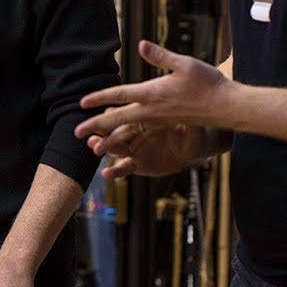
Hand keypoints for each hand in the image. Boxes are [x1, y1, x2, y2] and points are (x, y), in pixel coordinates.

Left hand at [76, 40, 228, 136]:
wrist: (226, 107)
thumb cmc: (207, 83)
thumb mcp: (184, 64)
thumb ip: (160, 55)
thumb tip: (140, 44)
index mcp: (153, 93)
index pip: (119, 95)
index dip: (99, 98)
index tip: (81, 102)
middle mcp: (152, 110)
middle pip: (117, 118)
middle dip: (95, 125)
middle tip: (75, 132)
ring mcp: (158, 120)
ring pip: (127, 127)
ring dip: (108, 133)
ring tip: (92, 140)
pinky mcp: (165, 124)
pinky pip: (140, 130)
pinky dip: (126, 133)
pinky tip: (118, 133)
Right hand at [84, 120, 200, 178]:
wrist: (194, 146)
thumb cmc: (193, 129)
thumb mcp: (192, 123)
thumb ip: (188, 119)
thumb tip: (189, 112)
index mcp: (144, 118)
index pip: (124, 115)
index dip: (113, 115)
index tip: (103, 115)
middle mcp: (135, 132)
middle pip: (114, 132)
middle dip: (101, 134)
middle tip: (92, 138)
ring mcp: (135, 149)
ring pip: (114, 148)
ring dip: (103, 147)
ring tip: (95, 149)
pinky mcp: (138, 164)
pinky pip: (124, 168)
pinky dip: (115, 171)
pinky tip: (106, 173)